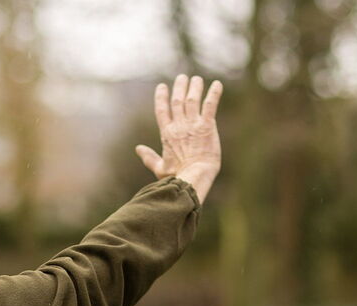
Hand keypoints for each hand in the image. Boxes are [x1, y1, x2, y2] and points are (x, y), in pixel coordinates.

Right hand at [136, 73, 222, 204]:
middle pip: (177, 100)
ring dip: (195, 87)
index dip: (161, 96)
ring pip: (192, 99)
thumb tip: (138, 149)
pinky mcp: (207, 126)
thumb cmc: (177, 176)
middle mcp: (179, 126)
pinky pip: (210, 105)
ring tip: (197, 79)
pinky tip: (217, 84)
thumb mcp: (160, 167)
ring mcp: (193, 124)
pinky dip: (214, 93)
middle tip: (182, 77)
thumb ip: (149, 157)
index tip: (162, 86)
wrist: (193, 177)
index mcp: (167, 134)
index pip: (161, 110)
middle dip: (179, 87)